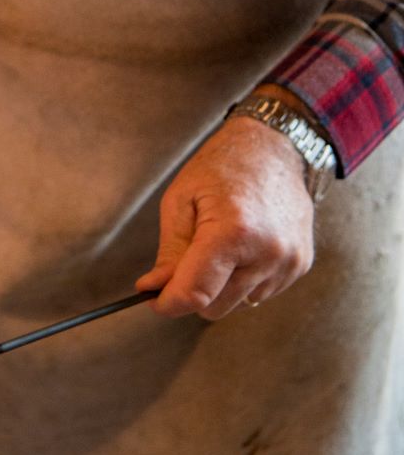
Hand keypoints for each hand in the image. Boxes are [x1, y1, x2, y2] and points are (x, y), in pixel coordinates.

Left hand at [135, 115, 315, 319]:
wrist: (274, 147)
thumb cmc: (222, 167)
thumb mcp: (181, 200)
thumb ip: (169, 252)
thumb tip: (154, 289)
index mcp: (233, 232)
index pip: (195, 293)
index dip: (168, 303)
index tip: (153, 299)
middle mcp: (267, 252)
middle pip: (215, 307)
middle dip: (193, 291)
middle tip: (185, 260)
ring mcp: (289, 261)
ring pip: (237, 303)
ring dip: (222, 285)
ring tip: (222, 242)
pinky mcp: (300, 264)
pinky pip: (260, 292)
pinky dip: (245, 278)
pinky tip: (245, 245)